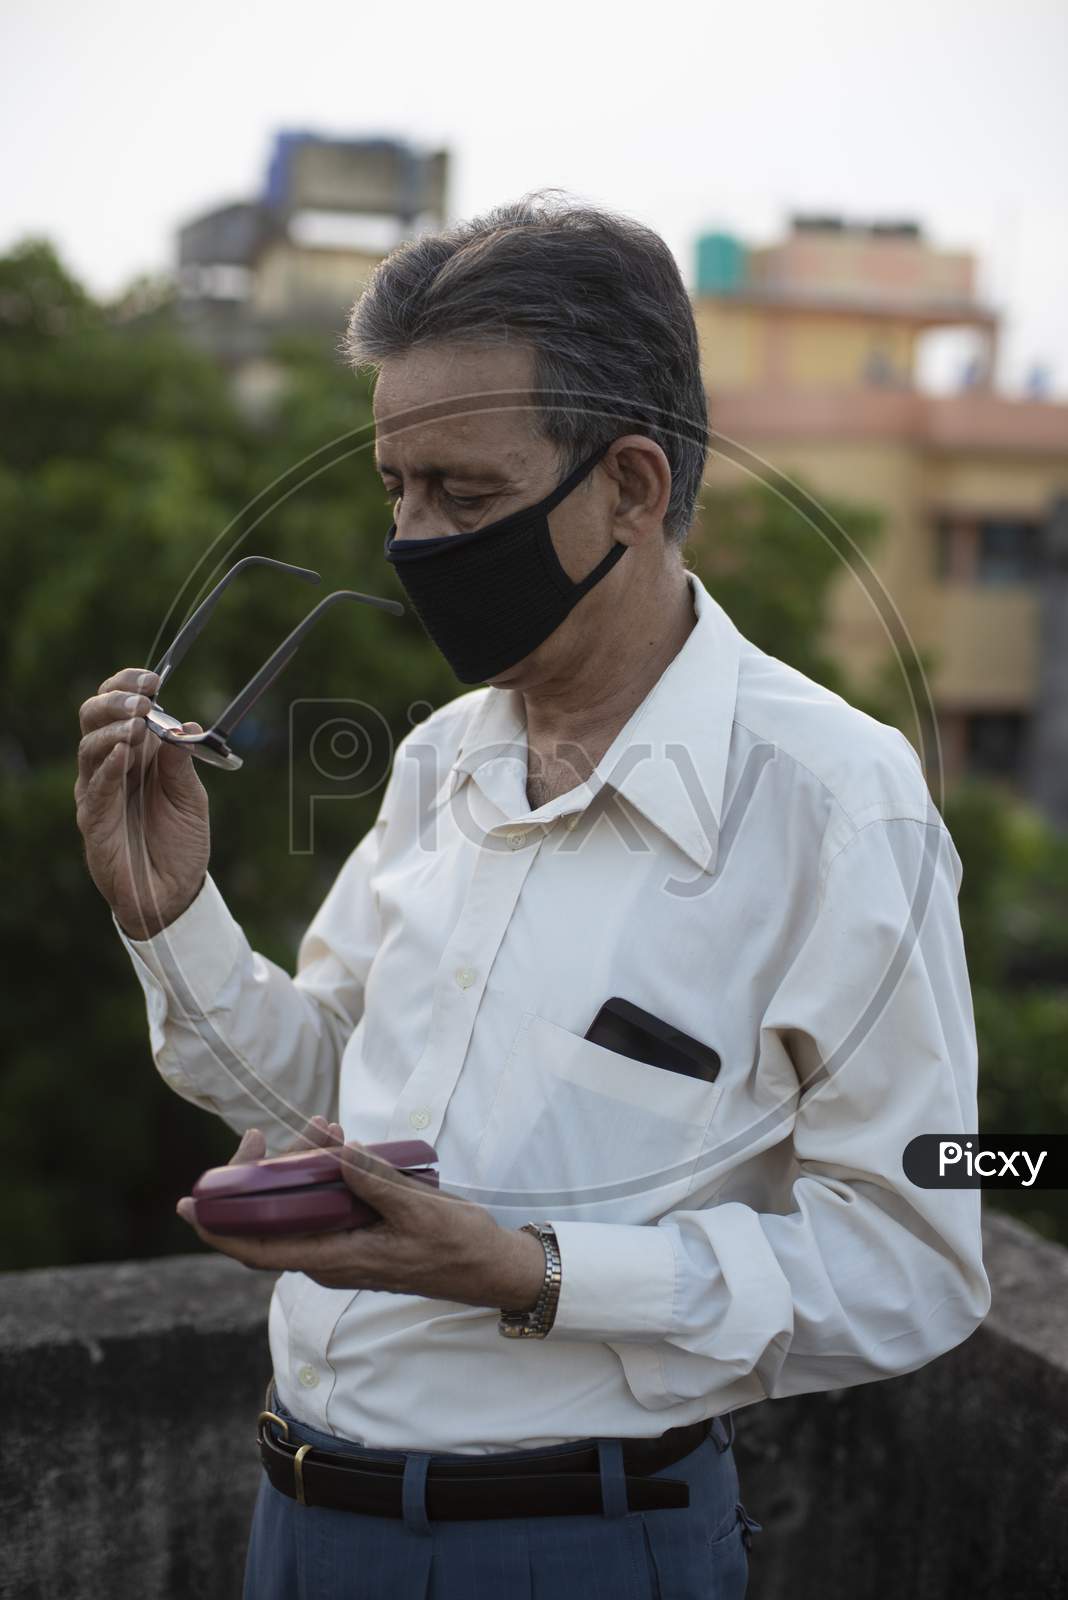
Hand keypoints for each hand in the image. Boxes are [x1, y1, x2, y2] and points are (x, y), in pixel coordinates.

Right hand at [75, 667, 210, 939]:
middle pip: (94, 718)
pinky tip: (125, 754)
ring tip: (138, 725)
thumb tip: (182, 723)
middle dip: (115, 701)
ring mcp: (98, 791)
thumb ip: (182, 763)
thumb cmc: (181, 843)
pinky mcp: (94, 819)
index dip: (129, 687)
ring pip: (89, 747)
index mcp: (137, 754)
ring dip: (114, 730)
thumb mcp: (191, 797)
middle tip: (142, 700)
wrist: (175, 893)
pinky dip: (109, 766)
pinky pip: (95, 786)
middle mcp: (112, 766)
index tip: (152, 679)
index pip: (119, 707)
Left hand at [176, 1121, 547, 1312]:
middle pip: (270, 1223)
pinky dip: (316, 1177)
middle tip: (264, 1135)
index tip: (190, 1200)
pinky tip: (332, 1146)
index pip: (257, 1250)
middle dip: (258, 1177)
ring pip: (295, 1211)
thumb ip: (375, 1182)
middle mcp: (329, 1257)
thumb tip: (334, 1154)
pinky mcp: (355, 1236)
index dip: (217, 1228)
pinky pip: (319, 1207)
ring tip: (318, 1128)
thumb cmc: (456, 1247)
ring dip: (294, 1171)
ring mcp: (340, 1248)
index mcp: (335, 1259)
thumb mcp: (419, 1210)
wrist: (488, 1268)